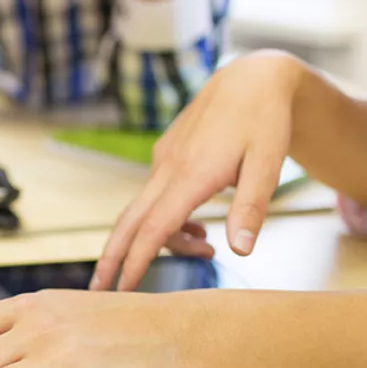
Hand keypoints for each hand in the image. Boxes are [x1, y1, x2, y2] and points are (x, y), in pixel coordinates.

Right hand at [92, 52, 303, 290]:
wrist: (251, 77)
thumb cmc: (264, 119)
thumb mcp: (269, 163)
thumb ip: (252, 208)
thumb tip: (241, 250)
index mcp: (191, 174)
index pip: (154, 228)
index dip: (137, 261)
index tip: (122, 289)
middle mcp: (168, 168)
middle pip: (128, 221)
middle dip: (112, 258)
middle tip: (97, 290)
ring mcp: (163, 161)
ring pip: (145, 211)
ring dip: (160, 240)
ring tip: (204, 250)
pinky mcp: (166, 155)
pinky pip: (154, 197)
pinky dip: (166, 220)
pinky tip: (198, 226)